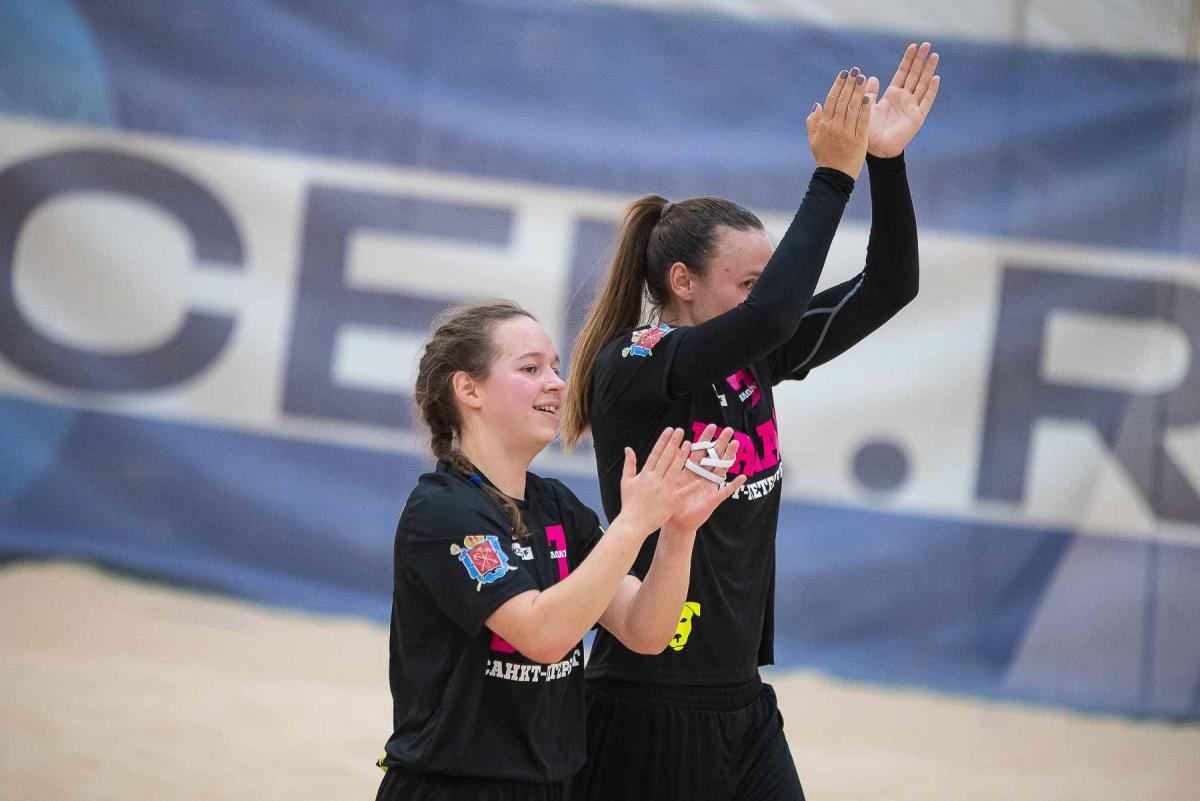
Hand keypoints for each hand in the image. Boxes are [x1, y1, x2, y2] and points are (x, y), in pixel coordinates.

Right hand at [618, 428, 689, 534]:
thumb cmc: (629, 503)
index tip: (669, 430)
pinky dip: (690, 486)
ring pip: (675, 469)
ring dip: (683, 456)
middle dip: (674, 442)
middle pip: (666, 457)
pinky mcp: (671, 502)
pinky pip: (683, 492)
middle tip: (681, 431)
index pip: (655, 453)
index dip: (663, 440)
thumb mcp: (626, 482)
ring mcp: (663, 490)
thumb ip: (629, 464)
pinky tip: (699, 478)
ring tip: (690, 444)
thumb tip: (628, 448)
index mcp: (645, 474)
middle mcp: (655, 479)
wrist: (632, 524)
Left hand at [662, 424, 746, 533]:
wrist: (676, 523)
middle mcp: (702, 476)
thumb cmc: (671, 502)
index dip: (706, 439)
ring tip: (736, 444)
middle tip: (729, 429)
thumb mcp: (669, 481)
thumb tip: (665, 448)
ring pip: (721, 468)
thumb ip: (668, 465)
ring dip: (729, 457)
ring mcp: (710, 486)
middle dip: (721, 442)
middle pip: (713, 456)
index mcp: (691, 470)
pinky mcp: (714, 498)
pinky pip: (726, 491)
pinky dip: (734, 485)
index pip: (700, 450)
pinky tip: (743, 477)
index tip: (711, 425)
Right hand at [806, 66, 871, 179]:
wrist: (834, 176)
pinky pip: (862, 121)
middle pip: (843, 101)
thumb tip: (816, 105)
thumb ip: (813, 122)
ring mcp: (846, 133)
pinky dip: (865, 109)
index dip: (838, 85)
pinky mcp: (858, 139)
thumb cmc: (824, 158)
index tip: (844, 74)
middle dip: (850, 84)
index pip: (831, 100)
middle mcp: (835, 126)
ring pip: (853, 108)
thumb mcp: (813, 140)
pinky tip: (868, 97)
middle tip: (856, 70)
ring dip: (858, 91)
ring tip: (863, 78)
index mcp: (824, 125)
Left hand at [864, 42, 939, 157]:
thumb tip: (870, 77)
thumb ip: (869, 92)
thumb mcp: (867, 107)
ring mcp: (912, 106)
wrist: (876, 150)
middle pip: (915, 75)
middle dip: (920, 60)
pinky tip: (936, 77)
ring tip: (934, 55)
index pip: (902, 73)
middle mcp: (904, 98)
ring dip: (929, 70)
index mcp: (892, 94)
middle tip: (927, 44)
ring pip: (923, 84)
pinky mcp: (917, 117)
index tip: (913, 46)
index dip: (908, 60)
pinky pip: (926, 101)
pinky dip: (931, 90)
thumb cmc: (870, 130)